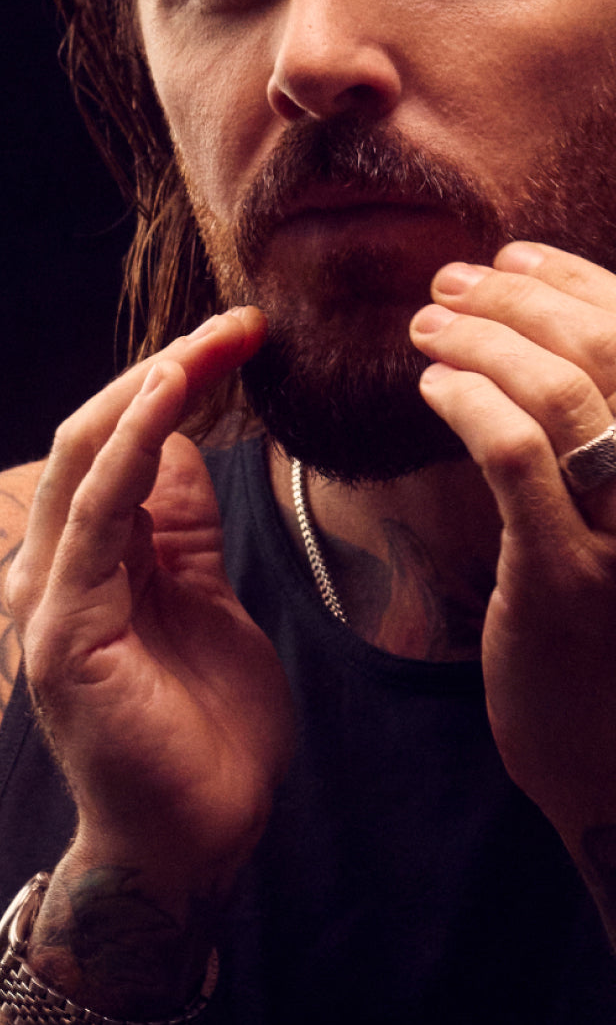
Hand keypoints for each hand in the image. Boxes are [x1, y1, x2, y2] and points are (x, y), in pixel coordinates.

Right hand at [7, 309, 294, 915]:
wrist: (197, 837)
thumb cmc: (206, 731)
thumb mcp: (206, 602)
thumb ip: (182, 533)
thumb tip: (182, 449)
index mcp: (93, 561)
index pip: (119, 442)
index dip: (174, 381)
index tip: (242, 337)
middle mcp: (59, 569)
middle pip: (97, 434)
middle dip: (168, 367)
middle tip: (241, 323)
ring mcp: (54, 597)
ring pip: (87, 458)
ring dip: (153, 388)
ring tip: (213, 342)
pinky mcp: (65, 630)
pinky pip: (97, 516)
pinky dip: (132, 447)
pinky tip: (171, 399)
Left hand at [409, 243, 615, 867]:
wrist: (612, 766)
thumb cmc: (613, 634)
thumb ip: (606, 439)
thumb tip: (557, 334)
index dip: (579, 281)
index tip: (516, 258)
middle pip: (609, 351)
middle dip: (521, 297)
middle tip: (451, 282)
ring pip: (561, 393)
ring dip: (483, 339)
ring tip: (427, 325)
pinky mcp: (570, 580)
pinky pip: (514, 458)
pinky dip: (467, 401)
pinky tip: (430, 389)